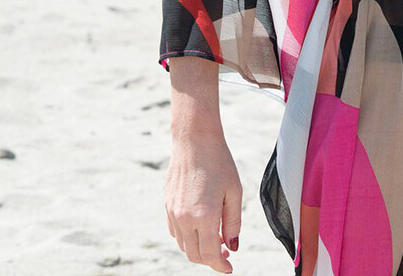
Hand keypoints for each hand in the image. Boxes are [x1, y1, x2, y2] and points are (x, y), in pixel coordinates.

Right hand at [165, 130, 241, 272]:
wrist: (195, 140)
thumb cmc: (219, 162)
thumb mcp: (234, 192)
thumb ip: (233, 222)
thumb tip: (232, 246)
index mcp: (204, 216)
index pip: (210, 254)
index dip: (220, 266)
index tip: (229, 268)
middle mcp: (185, 218)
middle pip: (195, 255)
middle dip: (210, 259)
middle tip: (225, 253)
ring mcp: (173, 212)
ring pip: (184, 245)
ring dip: (198, 249)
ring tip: (216, 238)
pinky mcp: (167, 205)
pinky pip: (176, 232)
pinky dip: (188, 237)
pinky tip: (201, 226)